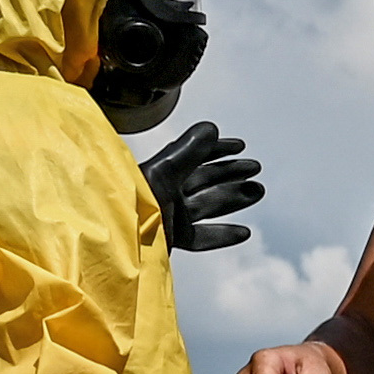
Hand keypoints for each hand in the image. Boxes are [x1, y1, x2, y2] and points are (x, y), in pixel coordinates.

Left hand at [138, 119, 264, 253]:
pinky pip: (201, 236)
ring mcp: (169, 216)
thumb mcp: (162, 173)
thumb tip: (212, 128)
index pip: (193, 155)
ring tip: (257, 191)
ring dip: (233, 197)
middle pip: (204, 179)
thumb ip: (188, 150)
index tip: (239, 146)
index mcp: (160, 172)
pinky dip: (223, 234)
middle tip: (255, 168)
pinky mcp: (171, 240)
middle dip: (231, 172)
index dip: (216, 148)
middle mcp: (165, 192)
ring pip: (207, 205)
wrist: (117, 244)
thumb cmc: (131, 206)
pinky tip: (244, 231)